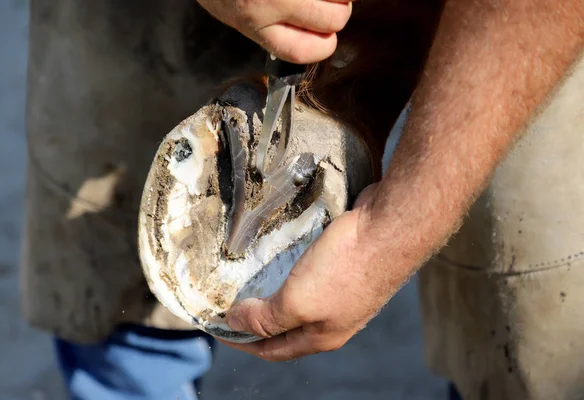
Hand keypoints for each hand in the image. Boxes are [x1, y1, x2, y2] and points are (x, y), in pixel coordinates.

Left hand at [196, 0, 354, 63]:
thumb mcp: (230, 11)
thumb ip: (264, 27)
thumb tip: (305, 36)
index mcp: (254, 23)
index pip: (304, 51)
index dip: (323, 46)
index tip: (324, 37)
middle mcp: (271, 1)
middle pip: (332, 19)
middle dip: (338, 11)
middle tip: (328, 2)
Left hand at [219, 184, 402, 360]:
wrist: (390, 228)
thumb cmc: (346, 269)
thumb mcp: (298, 302)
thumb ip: (266, 317)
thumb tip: (235, 322)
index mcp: (321, 336)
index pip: (272, 350)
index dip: (243, 343)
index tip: (217, 328)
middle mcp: (333, 319)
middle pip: (286, 327)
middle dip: (258, 319)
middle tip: (231, 302)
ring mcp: (342, 292)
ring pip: (299, 299)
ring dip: (274, 293)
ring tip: (251, 280)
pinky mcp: (346, 266)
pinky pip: (310, 275)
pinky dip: (290, 272)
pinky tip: (281, 256)